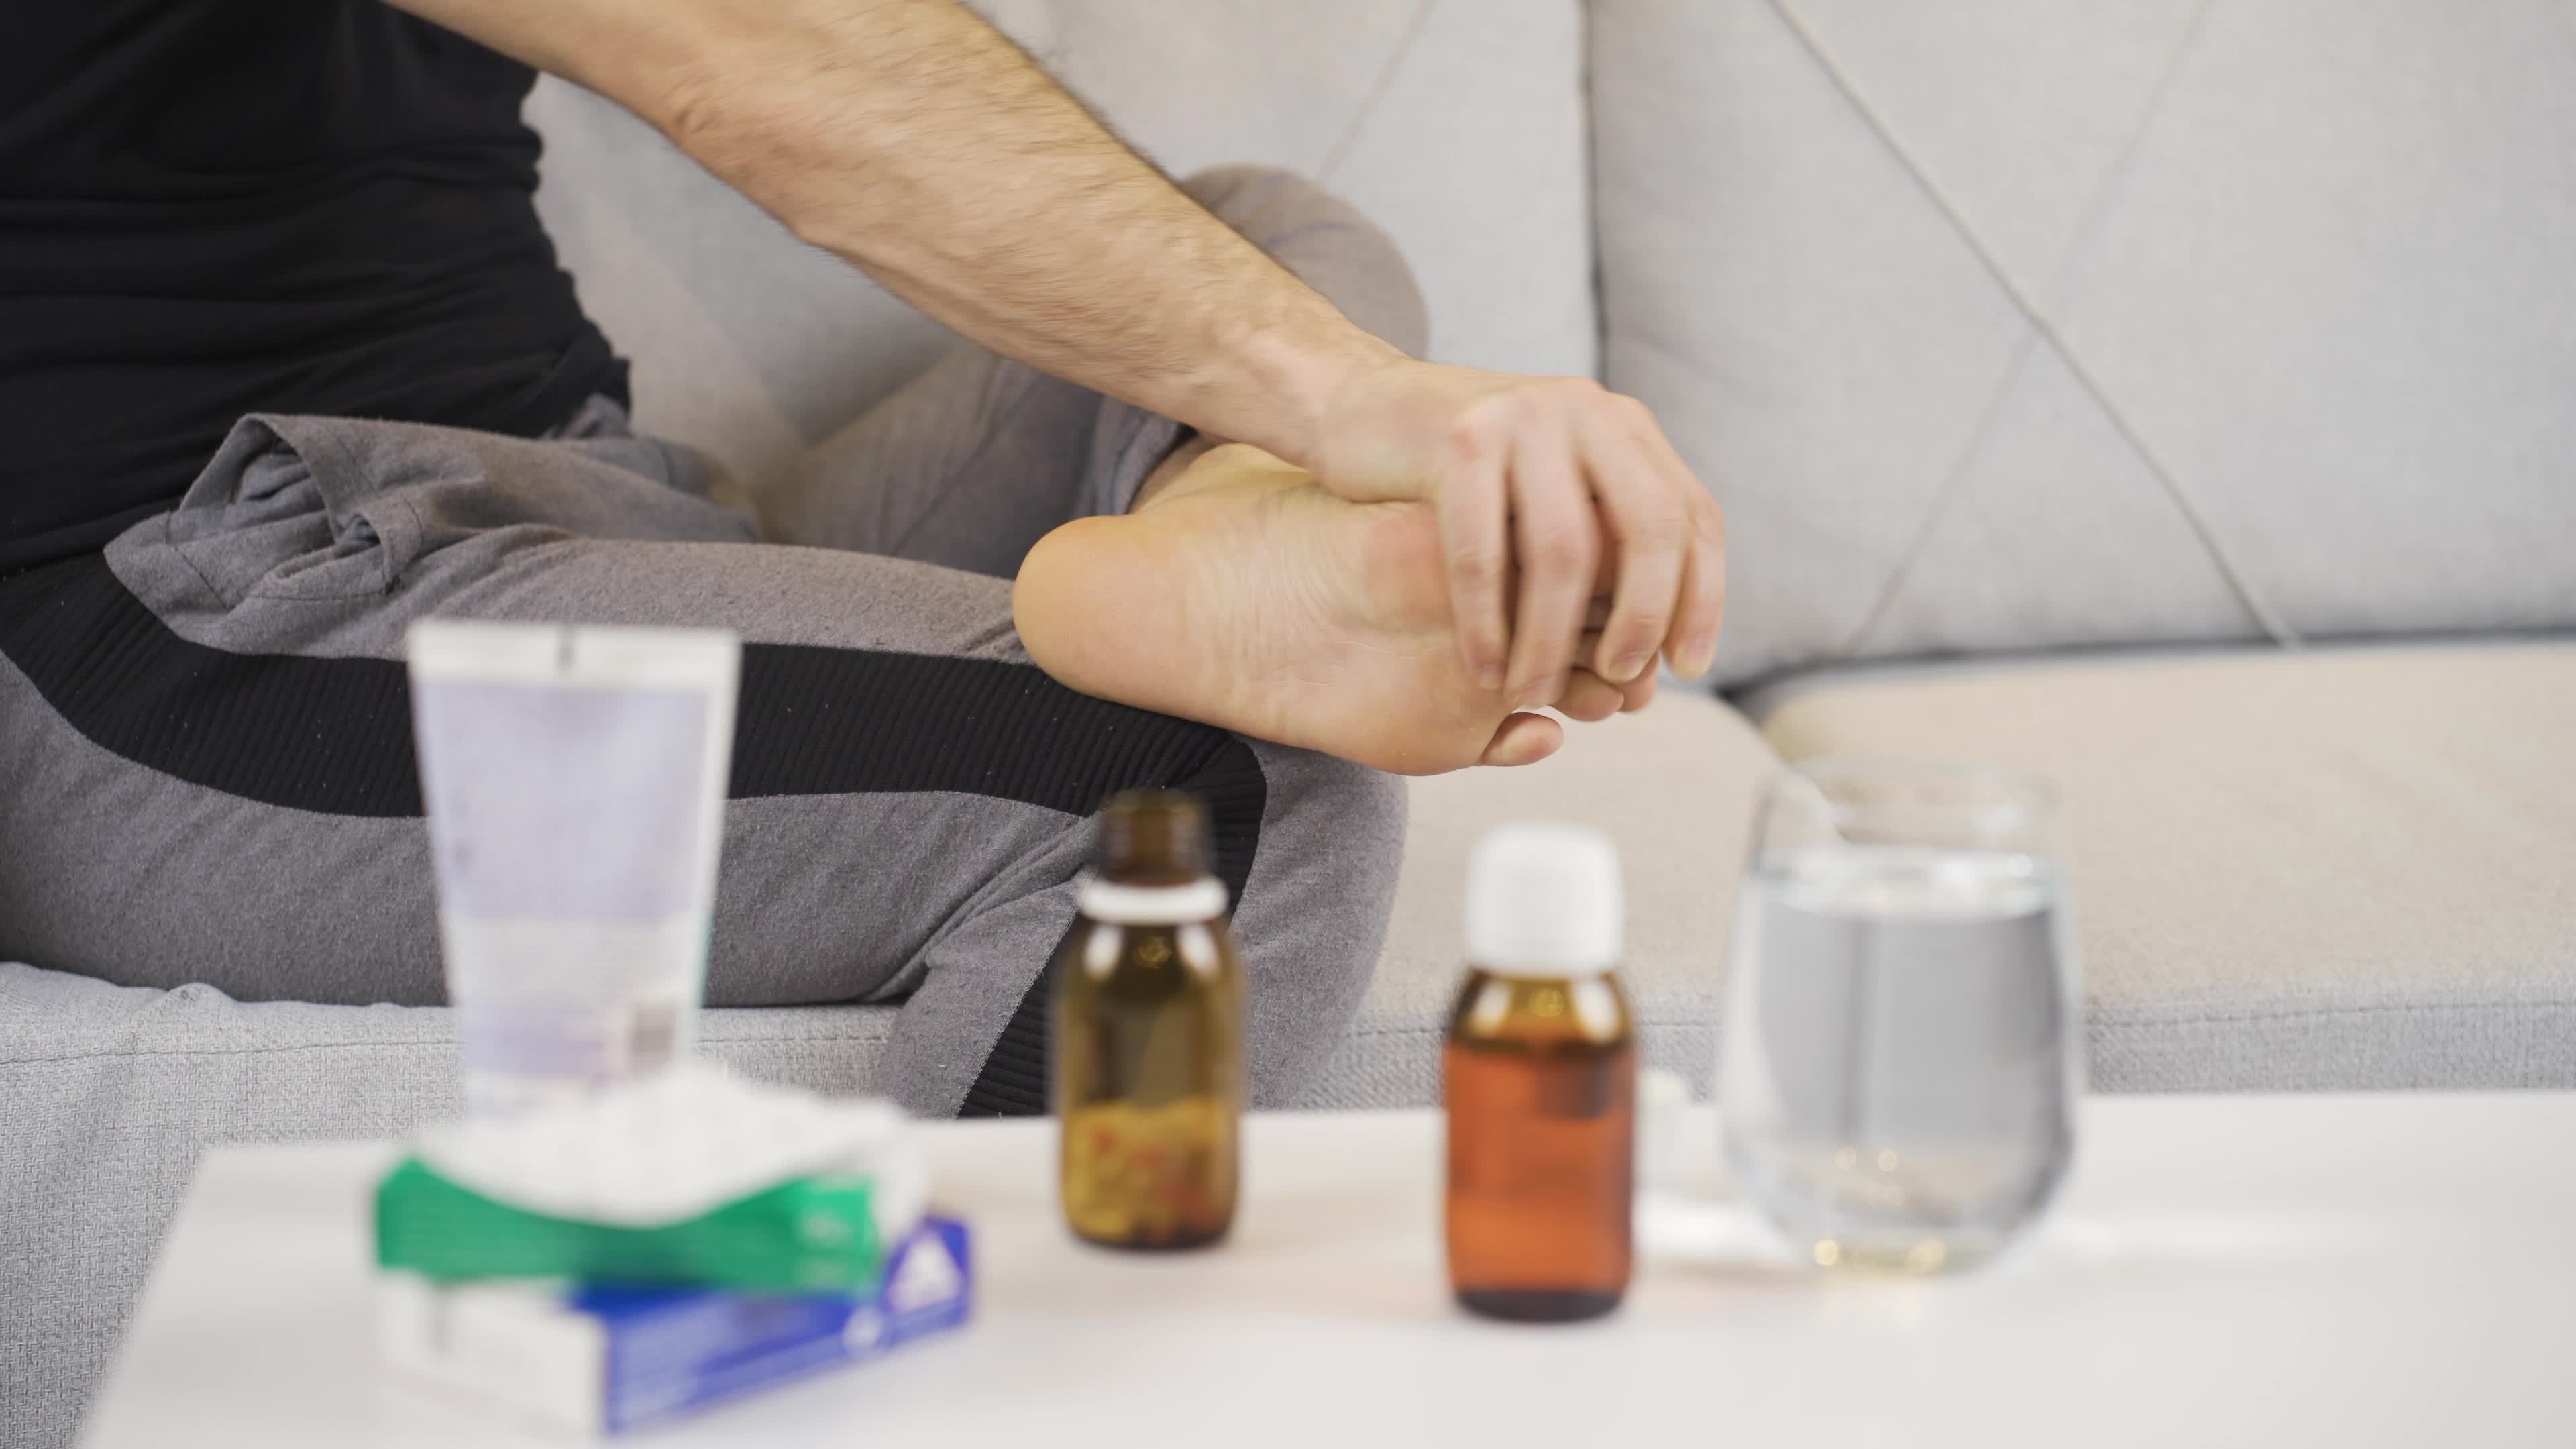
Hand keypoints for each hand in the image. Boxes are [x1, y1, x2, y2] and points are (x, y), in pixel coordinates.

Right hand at [1303, 360, 1725, 705]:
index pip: (1694, 517)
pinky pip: (1482, 551)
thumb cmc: (1461, 472)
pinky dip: (1485, 622)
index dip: (1702, 598)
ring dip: (1552, 638)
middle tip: (1620, 679)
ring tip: (1536, 692)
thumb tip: (1666, 632)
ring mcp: (1524, 418)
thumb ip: (1606, 529)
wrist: (1359, 405)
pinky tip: (1483, 670)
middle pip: (1649, 526)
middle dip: (1643, 616)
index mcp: (1624, 427)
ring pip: (1562, 549)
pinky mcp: (1459, 438)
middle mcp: (1587, 410)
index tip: (1687, 669)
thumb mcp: (1550, 484)